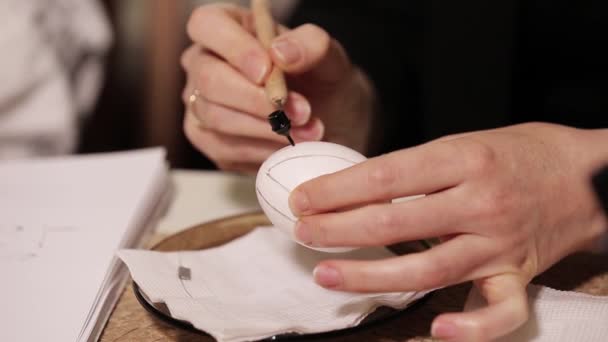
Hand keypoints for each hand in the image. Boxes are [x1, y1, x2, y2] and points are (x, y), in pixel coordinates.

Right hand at [181, 4, 375, 172]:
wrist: (330, 124)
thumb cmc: (321, 82)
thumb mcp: (329, 58)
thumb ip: (311, 46)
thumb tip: (281, 53)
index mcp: (228, 26)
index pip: (208, 25)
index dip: (234, 49)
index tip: (267, 71)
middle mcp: (205, 62)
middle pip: (208, 78)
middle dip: (256, 99)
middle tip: (300, 111)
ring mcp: (201, 102)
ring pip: (215, 116)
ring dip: (266, 128)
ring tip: (308, 131)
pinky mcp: (209, 139)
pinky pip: (224, 147)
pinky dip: (261, 149)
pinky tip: (288, 145)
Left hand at [288, 122, 607, 340]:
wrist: (588, 174)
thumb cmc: (519, 153)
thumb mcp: (465, 141)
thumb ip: (418, 168)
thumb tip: (359, 189)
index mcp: (464, 159)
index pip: (386, 178)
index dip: (337, 191)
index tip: (303, 199)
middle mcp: (480, 203)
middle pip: (396, 224)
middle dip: (339, 231)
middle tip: (303, 233)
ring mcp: (500, 242)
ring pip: (429, 270)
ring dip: (372, 277)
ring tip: (327, 275)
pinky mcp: (518, 273)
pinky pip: (499, 309)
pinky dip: (472, 327)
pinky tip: (437, 331)